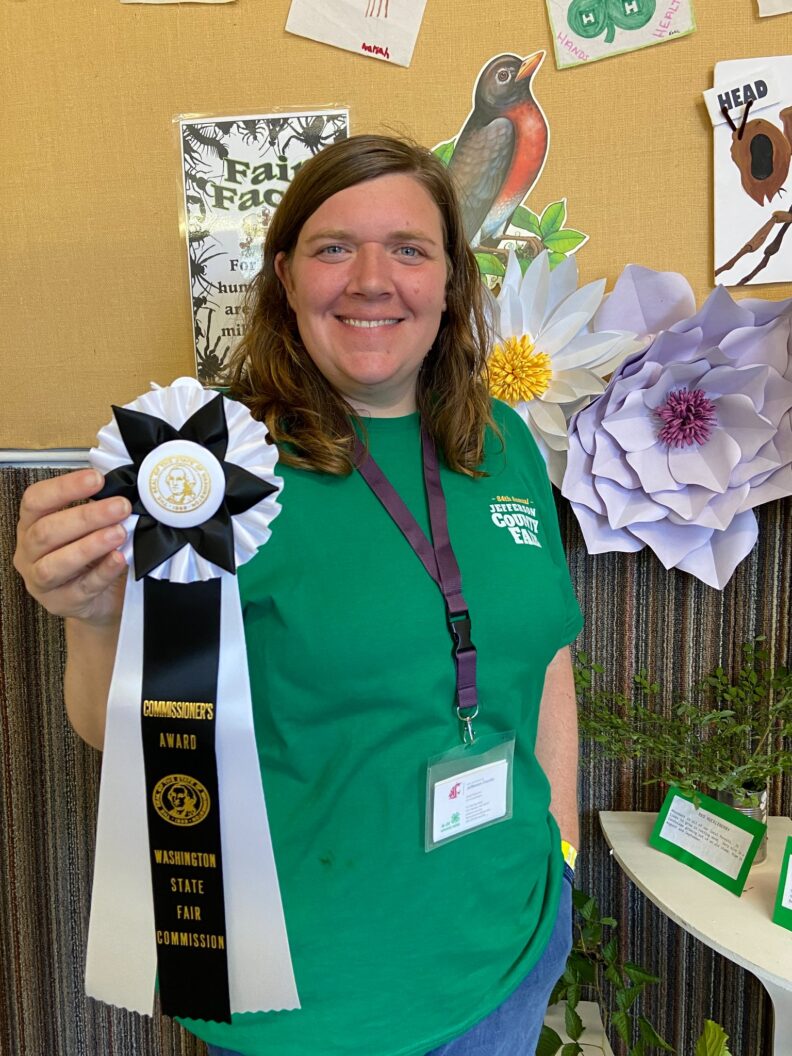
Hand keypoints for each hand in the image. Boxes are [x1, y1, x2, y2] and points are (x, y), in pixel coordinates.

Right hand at [14, 469, 130, 627]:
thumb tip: (121, 486)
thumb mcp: (86, 530)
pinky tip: (119, 560)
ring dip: (89, 546)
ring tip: (118, 533)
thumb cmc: (90, 557)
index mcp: (31, 526)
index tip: (97, 478)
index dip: (64, 487)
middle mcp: (29, 553)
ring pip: (55, 564)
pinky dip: (102, 572)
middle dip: (86, 517)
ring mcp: (41, 582)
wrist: (98, 600)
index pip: (35, 500)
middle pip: (46, 531)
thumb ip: (95, 509)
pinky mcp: (62, 603)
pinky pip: (82, 588)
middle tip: (120, 507)